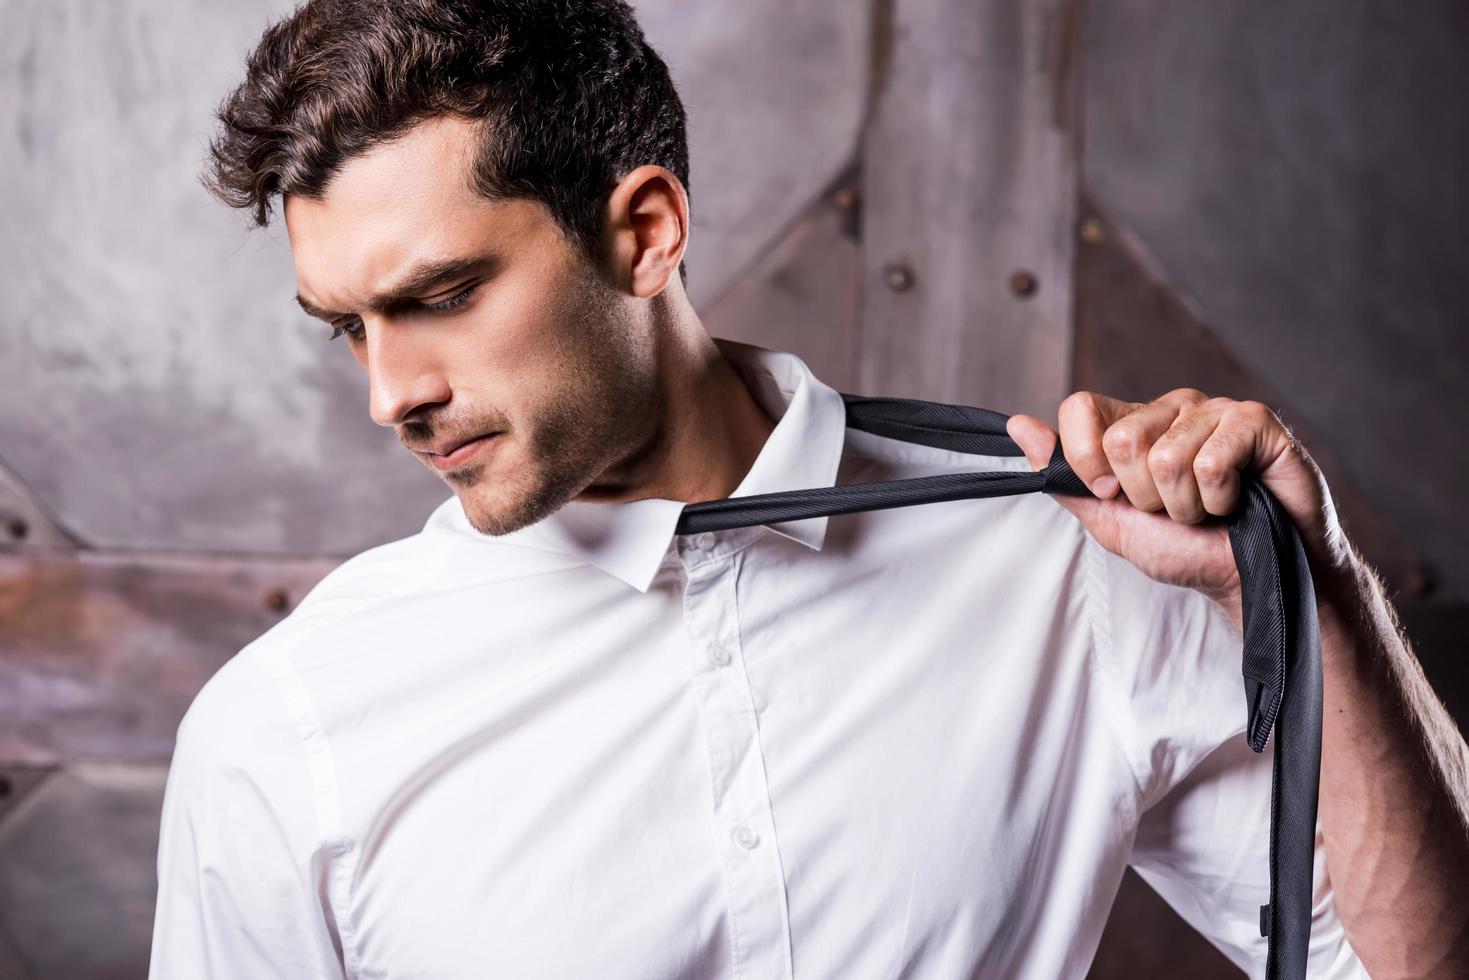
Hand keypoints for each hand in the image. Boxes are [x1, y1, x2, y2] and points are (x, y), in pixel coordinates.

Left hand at [1005, 388, 1352, 615]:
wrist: (1253, 578)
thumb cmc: (1188, 551)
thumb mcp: (1112, 520)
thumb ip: (1066, 477)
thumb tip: (1018, 427)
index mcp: (1132, 425)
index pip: (1080, 407)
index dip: (1087, 460)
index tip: (1113, 494)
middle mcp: (1170, 409)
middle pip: (1122, 439)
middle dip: (1145, 497)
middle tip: (1175, 510)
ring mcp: (1214, 409)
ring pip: (1167, 457)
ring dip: (1185, 506)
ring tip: (1209, 510)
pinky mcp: (1254, 421)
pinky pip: (1212, 461)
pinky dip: (1220, 500)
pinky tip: (1237, 500)